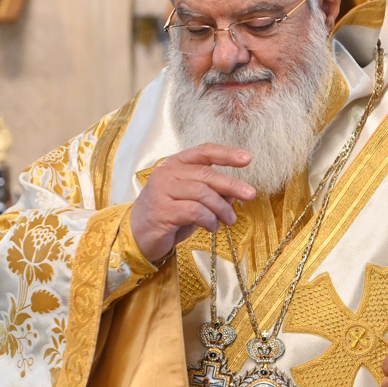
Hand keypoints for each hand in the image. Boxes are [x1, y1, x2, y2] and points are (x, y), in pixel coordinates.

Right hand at [130, 145, 254, 262]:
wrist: (137, 235)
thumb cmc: (168, 215)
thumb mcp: (192, 200)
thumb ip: (211, 193)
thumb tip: (236, 192)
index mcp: (175, 164)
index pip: (203, 151)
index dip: (226, 154)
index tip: (247, 159)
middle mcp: (167, 173)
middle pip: (206, 173)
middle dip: (231, 184)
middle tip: (250, 194)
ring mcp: (162, 191)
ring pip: (202, 193)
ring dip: (222, 208)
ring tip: (230, 220)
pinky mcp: (162, 211)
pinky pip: (195, 211)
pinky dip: (209, 220)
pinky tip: (212, 227)